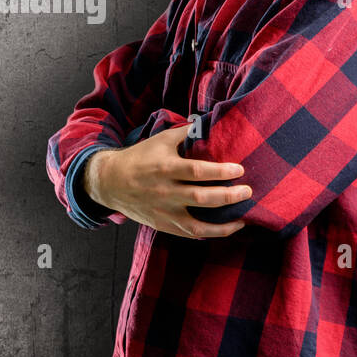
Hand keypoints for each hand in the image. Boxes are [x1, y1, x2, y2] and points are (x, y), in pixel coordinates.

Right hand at [84, 124, 250, 238]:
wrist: (109, 182)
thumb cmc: (140, 157)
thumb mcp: (160, 140)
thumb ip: (186, 132)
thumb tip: (210, 122)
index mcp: (165, 168)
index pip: (197, 171)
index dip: (221, 171)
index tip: (240, 170)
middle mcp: (165, 192)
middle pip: (201, 198)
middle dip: (228, 196)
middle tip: (248, 192)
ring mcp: (164, 211)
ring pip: (197, 224)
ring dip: (223, 225)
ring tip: (243, 219)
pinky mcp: (163, 225)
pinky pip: (190, 234)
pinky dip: (210, 234)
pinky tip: (226, 228)